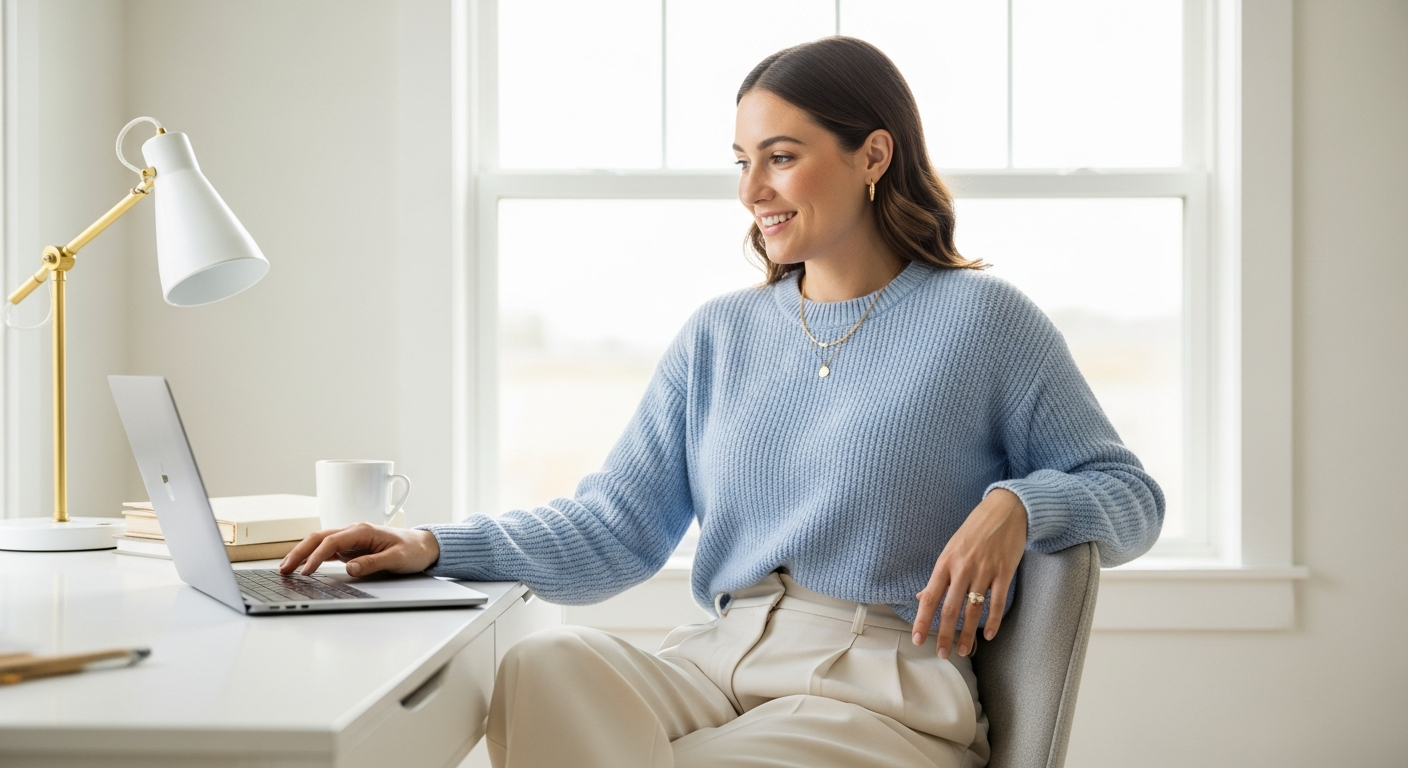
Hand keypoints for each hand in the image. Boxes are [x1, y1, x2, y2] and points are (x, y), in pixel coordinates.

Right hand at [278, 523, 440, 577]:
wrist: (424, 546)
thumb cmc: (412, 550)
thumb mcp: (397, 559)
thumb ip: (373, 562)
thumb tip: (350, 568)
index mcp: (362, 530)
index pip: (332, 542)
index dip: (317, 556)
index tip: (306, 571)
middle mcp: (353, 531)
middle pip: (319, 538)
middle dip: (299, 552)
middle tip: (283, 569)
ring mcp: (351, 539)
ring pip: (320, 542)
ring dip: (302, 553)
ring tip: (285, 568)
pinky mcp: (352, 547)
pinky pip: (327, 550)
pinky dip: (313, 557)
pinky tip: (303, 566)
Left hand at [911, 488, 1026, 658]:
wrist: (1005, 510)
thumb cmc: (975, 530)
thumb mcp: (951, 548)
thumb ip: (938, 575)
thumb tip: (920, 596)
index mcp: (945, 562)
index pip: (929, 597)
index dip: (922, 621)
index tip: (918, 639)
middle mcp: (962, 568)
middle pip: (950, 609)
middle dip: (945, 635)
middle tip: (942, 654)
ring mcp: (984, 571)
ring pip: (973, 610)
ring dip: (968, 633)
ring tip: (965, 650)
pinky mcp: (1004, 572)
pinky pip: (998, 602)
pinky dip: (994, 621)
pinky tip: (989, 635)